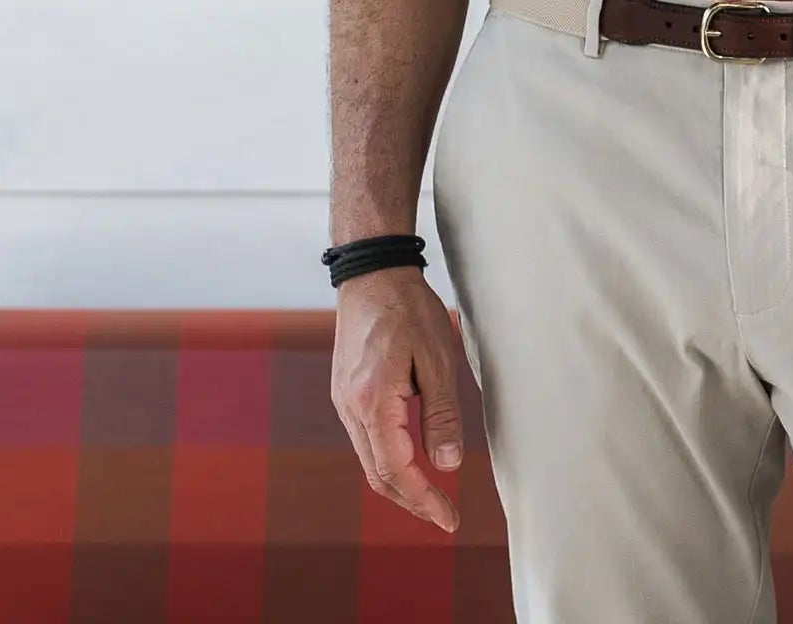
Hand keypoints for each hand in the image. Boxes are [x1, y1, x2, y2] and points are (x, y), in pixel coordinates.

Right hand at [330, 266, 463, 532]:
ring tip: (432, 494)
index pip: (397, 470)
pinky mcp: (345, 393)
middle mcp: (349, 409)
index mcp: (373, 403)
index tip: (449, 518)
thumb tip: (448, 466)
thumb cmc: (410, 310)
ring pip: (369, 460)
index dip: (424, 499)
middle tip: (444, 515)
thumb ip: (443, 415)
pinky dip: (388, 459)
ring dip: (399, 483)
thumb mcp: (438, 360)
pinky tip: (411, 459)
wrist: (373, 275)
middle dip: (412, 500)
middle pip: (378, 475)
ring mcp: (343, 402)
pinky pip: (365, 440)